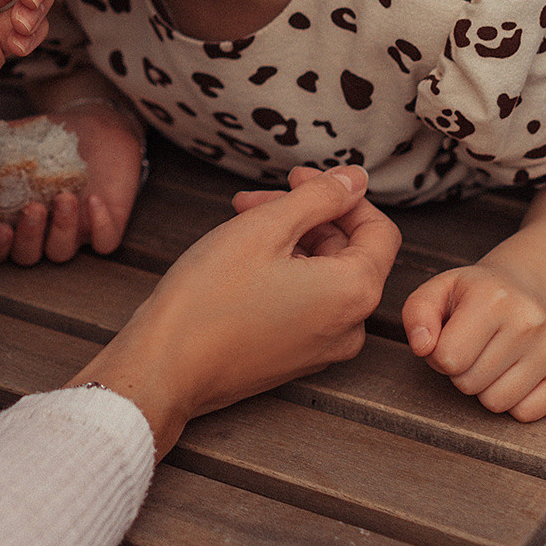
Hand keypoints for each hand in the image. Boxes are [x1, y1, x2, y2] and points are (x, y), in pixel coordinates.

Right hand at [0, 104, 142, 264]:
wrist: (97, 124)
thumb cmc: (53, 137)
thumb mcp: (20, 138)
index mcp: (17, 217)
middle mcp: (43, 231)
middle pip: (27, 257)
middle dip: (28, 237)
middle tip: (33, 209)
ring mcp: (75, 231)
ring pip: (62, 252)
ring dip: (61, 229)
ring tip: (64, 196)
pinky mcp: (107, 224)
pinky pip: (105, 242)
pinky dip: (100, 226)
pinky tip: (94, 200)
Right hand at [70, 165, 399, 456]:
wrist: (166, 368)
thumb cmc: (210, 297)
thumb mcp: (265, 228)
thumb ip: (321, 196)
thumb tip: (358, 178)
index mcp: (354, 292)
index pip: (379, 230)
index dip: (341, 194)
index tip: (296, 178)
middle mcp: (350, 327)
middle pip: (348, 252)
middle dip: (306, 216)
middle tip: (252, 201)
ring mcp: (324, 349)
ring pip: (324, 277)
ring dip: (290, 242)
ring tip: (240, 227)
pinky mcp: (296, 360)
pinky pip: (307, 306)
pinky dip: (284, 275)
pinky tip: (242, 264)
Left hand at [400, 260, 545, 421]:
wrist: (526, 290)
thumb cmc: (473, 297)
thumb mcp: (437, 293)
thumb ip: (417, 315)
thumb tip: (422, 347)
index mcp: (493, 297)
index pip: (447, 358)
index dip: (439, 355)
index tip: (450, 339)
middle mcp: (529, 321)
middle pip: (469, 384)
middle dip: (461, 372)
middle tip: (473, 348)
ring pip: (496, 403)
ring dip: (485, 388)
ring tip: (492, 359)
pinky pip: (526, 414)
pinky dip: (513, 401)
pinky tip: (514, 371)